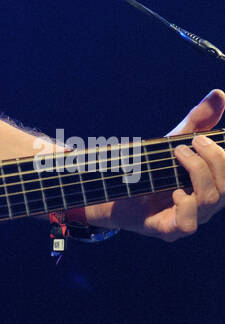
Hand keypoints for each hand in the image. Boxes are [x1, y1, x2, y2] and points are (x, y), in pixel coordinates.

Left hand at [83, 89, 224, 238]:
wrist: (110, 187)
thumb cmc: (148, 167)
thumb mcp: (174, 140)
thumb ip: (198, 122)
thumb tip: (219, 95)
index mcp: (212, 185)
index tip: (205, 137)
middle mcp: (206, 204)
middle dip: (215, 159)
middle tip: (193, 141)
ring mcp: (190, 218)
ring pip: (212, 201)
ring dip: (198, 172)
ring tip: (178, 153)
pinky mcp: (169, 229)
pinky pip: (189, 223)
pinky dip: (186, 203)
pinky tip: (175, 190)